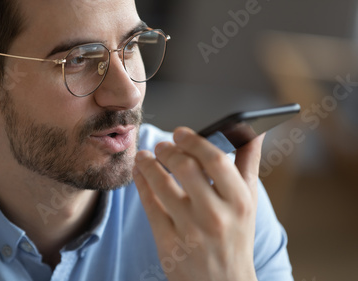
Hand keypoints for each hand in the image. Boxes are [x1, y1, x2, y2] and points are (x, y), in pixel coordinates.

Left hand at [133, 127, 263, 280]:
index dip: (194, 141)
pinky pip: (150, 206)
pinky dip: (141, 184)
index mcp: (240, 203)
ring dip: (148, 165)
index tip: (180, 133)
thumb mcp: (248, 202)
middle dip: (168, 151)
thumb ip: (248, 164)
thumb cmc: (236, 236)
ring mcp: (190, 232)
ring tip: (144, 156)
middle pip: (186, 169)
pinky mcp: (169, 243)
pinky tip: (139, 173)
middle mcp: (216, 217)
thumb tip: (253, 131)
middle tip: (162, 146)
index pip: (216, 160)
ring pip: (162, 185)